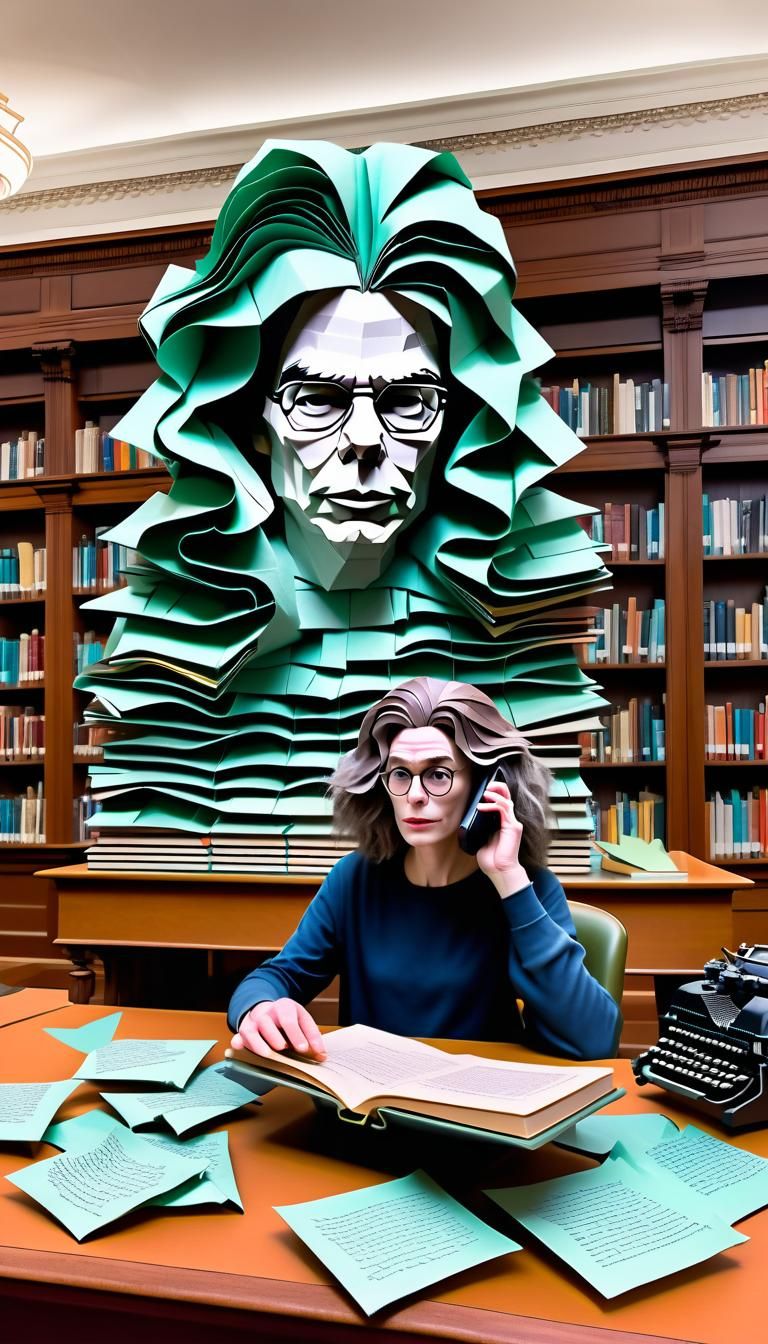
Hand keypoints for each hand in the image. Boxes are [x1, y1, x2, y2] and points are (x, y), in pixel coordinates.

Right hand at [230, 998, 326, 1060]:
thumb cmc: (288, 1018)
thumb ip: (313, 1036)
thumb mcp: (302, 1019)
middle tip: (283, 1048)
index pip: (289, 1020)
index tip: (303, 1048)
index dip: (296, 1034)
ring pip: (250, 1031)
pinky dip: (237, 1044)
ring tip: (268, 1054)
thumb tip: (322, 1056)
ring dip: (258, 1044)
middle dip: (274, 1037)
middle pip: (267, 1023)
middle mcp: (265, 1013)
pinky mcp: (243, 1032)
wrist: (267, 1009)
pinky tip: (239, 1048)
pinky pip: (237, 1038)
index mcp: (284, 1007)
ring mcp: (252, 1022)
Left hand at [475, 778, 529, 896]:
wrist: (499, 871)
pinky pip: (503, 810)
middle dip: (498, 787)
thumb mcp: (482, 837)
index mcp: (502, 821)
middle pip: (507, 796)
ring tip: (484, 794)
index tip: (483, 788)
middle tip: (487, 785)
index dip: (495, 791)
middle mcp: (509, 820)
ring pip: (506, 800)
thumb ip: (480, 825)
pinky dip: (492, 806)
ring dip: (494, 794)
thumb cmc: (491, 857)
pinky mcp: (513, 827)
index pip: (502, 800)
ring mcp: (512, 823)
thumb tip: (469, 815)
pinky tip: (481, 807)